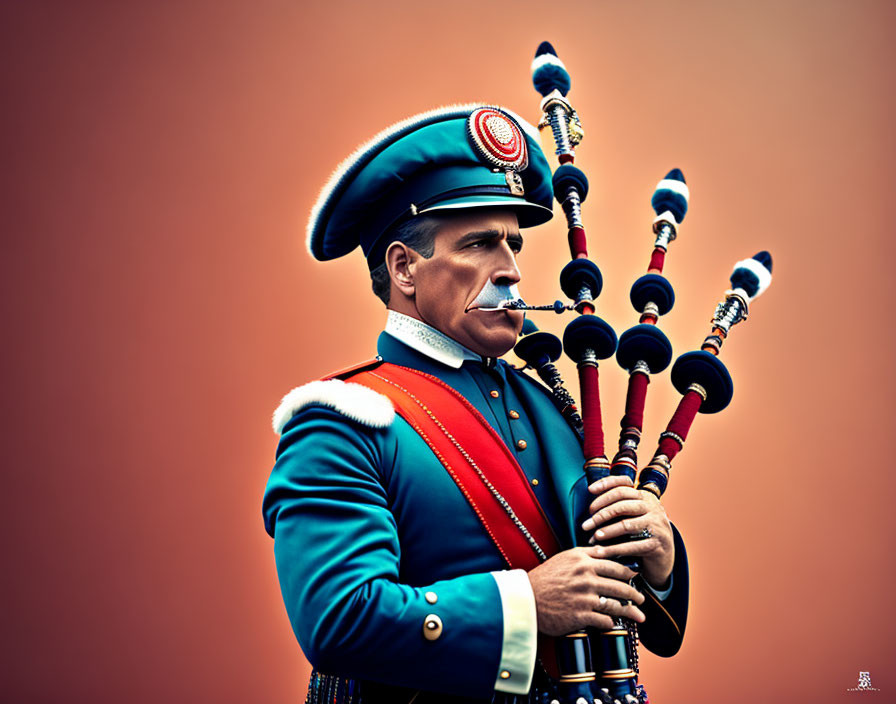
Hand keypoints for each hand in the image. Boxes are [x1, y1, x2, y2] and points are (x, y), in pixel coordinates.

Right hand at [527, 547, 645, 635]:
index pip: (615, 565)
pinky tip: (613, 624)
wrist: (526, 599)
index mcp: (583, 560)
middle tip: (641, 599)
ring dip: (631, 611)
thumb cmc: (544, 578)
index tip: (636, 577)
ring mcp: (585, 597)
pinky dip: (611, 623)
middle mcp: (586, 577)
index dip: (629, 572)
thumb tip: (604, 549)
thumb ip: (585, 554)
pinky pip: (605, 620)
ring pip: (617, 604)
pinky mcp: (581, 615)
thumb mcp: (564, 558)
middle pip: (621, 585)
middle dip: (635, 595)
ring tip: (639, 616)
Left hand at [581, 475, 674, 589]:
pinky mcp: (657, 543)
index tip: (589, 490)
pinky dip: (614, 549)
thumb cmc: (641, 533)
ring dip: (606, 532)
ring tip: (593, 537)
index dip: (605, 484)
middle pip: (622, 504)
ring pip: (626, 525)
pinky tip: (601, 552)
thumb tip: (591, 499)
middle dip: (600, 514)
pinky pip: (632, 546)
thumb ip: (618, 505)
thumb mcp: (633, 515)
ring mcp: (656, 525)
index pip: (623, 485)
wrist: (664, 556)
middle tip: (585, 525)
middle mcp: (652, 507)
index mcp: (645, 497)